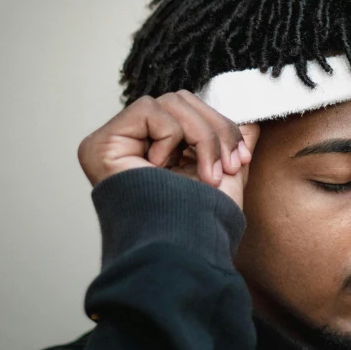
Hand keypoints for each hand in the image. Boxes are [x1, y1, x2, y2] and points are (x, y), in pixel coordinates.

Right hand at [77, 90, 259, 208]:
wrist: (187, 248)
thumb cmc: (203, 220)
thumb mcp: (225, 173)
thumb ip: (229, 144)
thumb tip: (249, 122)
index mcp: (160, 150)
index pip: (190, 111)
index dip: (221, 127)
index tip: (242, 158)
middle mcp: (134, 145)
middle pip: (182, 101)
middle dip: (215, 130)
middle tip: (229, 166)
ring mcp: (115, 143)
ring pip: (170, 102)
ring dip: (201, 136)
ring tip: (206, 175)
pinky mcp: (101, 144)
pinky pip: (148, 110)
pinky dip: (170, 137)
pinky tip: (161, 169)